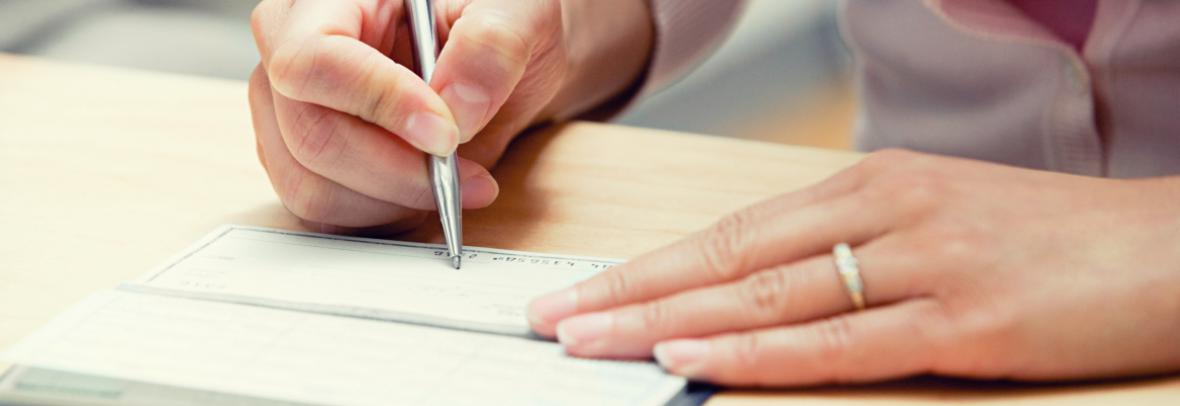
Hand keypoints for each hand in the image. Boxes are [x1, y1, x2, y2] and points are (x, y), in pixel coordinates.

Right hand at [247, 0, 651, 230]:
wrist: (497, 62)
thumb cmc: (496, 24)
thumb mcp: (515, 15)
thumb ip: (491, 47)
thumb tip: (457, 108)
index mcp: (331, 0)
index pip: (316, 58)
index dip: (378, 103)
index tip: (445, 135)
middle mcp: (292, 53)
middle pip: (312, 135)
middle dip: (397, 172)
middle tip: (464, 176)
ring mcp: (289, 113)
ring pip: (311, 187)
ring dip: (392, 202)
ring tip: (454, 182)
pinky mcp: (303, 162)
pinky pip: (322, 213)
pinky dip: (380, 218)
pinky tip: (424, 195)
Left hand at [527, 150, 1179, 385]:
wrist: (1171, 246)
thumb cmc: (1048, 239)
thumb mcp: (934, 221)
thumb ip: (846, 248)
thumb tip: (756, 290)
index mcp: (868, 184)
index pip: (727, 229)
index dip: (645, 264)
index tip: (582, 289)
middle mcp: (880, 211)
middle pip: (724, 258)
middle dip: (627, 292)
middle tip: (553, 318)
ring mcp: (920, 263)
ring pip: (763, 297)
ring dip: (665, 322)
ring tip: (592, 341)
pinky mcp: (963, 319)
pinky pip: (836, 343)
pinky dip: (756, 355)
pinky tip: (696, 364)